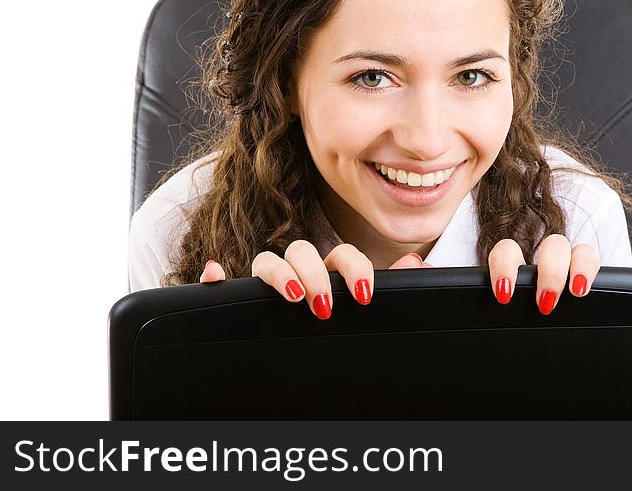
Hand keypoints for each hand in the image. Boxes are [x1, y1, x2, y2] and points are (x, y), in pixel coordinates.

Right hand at [199, 245, 429, 319]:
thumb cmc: (347, 337)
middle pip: (302, 251)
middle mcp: (300, 275)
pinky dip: (214, 278)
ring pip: (266, 261)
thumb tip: (416, 262)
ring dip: (277, 273)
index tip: (363, 293)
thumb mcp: (373, 317)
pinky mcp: (241, 306)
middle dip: (314, 272)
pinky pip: (221, 285)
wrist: (324, 381)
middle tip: (325, 304)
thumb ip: (397, 289)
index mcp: (334, 275)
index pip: (341, 255)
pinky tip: (215, 275)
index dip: (353, 267)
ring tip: (292, 297)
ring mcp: (270, 289)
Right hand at [487, 236, 631, 314]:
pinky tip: (494, 288)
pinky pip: (491, 261)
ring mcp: (521, 270)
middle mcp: (550, 265)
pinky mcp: (498, 279)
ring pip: (511, 246)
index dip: (581, 267)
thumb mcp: (613, 308)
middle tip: (550, 301)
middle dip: (550, 270)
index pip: (582, 254)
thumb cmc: (586, 325)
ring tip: (510, 292)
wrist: (561, 357)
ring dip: (510, 263)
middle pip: (550, 247)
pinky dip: (492, 269)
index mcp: (580, 270)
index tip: (579, 291)